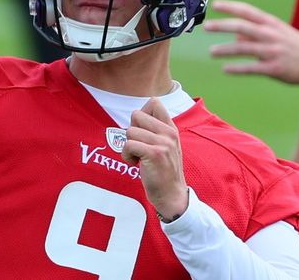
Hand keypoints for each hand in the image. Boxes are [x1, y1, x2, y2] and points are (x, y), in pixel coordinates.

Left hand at [122, 98, 187, 221]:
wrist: (172, 195)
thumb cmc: (163, 171)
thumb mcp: (165, 146)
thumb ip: (155, 130)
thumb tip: (135, 115)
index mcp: (171, 128)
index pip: (154, 102)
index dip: (141, 115)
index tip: (142, 132)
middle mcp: (169, 133)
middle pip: (136, 115)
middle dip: (131, 131)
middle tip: (138, 147)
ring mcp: (163, 143)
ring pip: (130, 131)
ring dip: (128, 147)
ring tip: (138, 158)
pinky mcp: (155, 154)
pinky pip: (128, 145)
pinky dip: (126, 156)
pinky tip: (135, 164)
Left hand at [204, 0, 298, 84]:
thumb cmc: (298, 47)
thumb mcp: (278, 34)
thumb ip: (256, 34)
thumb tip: (235, 37)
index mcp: (272, 24)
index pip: (248, 11)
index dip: (231, 6)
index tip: (215, 4)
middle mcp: (271, 35)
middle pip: (242, 26)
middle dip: (222, 25)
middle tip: (206, 26)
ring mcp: (273, 51)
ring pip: (244, 49)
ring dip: (225, 49)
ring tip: (211, 51)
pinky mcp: (276, 68)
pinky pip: (252, 68)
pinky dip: (238, 68)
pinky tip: (226, 69)